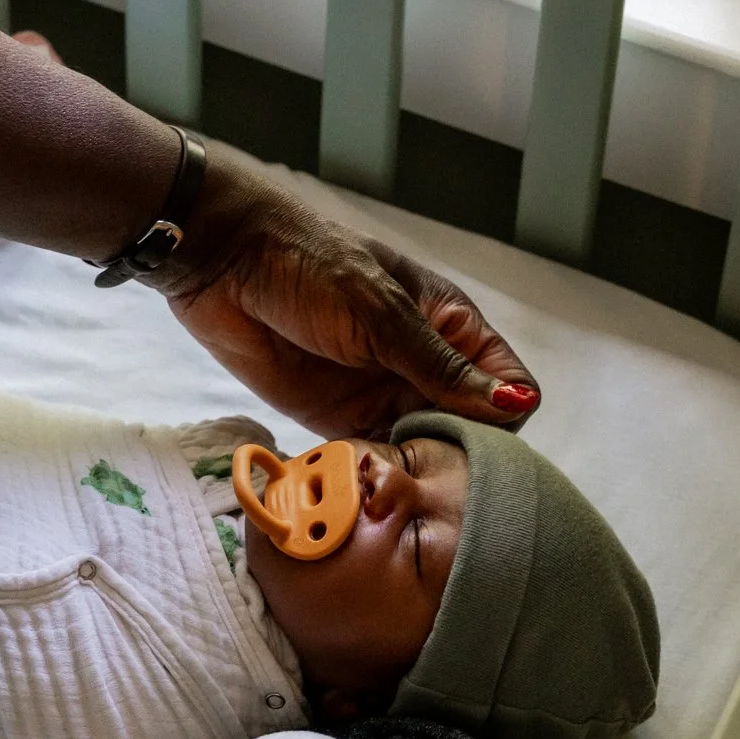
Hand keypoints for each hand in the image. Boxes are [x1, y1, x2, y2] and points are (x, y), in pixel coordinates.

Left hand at [149, 152, 540, 439]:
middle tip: (426, 467)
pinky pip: (380, 458)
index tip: (469, 437)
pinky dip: (379, 473)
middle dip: (460, 455)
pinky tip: (365, 475)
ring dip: (417, 468)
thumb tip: (516, 405)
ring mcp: (386, 395)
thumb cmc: (308, 264)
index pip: (511, 388)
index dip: (502, 420)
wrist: (223, 262)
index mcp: (452, 327)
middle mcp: (427, 366)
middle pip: (475, 429)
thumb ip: (443, 367)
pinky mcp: (344, 420)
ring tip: (394, 475)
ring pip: (428, 450)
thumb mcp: (382, 314)